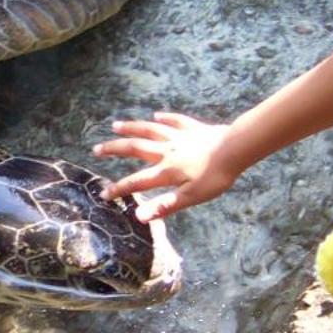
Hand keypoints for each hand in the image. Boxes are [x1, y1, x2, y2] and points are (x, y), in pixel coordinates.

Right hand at [91, 111, 237, 221]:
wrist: (236, 149)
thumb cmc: (216, 176)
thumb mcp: (191, 197)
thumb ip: (165, 206)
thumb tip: (139, 216)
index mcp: (166, 171)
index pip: (137, 182)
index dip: (119, 189)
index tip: (103, 194)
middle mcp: (167, 151)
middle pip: (135, 148)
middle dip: (114, 149)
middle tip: (96, 149)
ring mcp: (179, 137)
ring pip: (150, 130)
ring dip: (132, 128)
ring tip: (116, 125)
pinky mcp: (193, 128)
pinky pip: (175, 122)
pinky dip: (165, 119)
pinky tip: (157, 115)